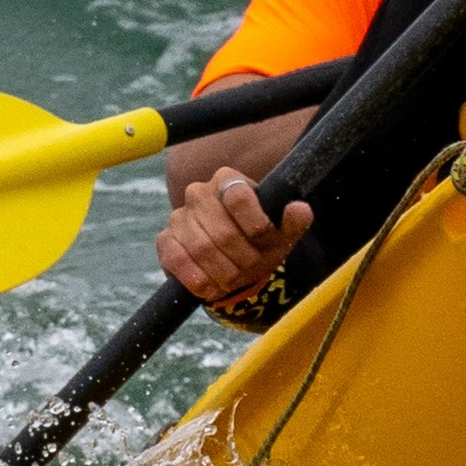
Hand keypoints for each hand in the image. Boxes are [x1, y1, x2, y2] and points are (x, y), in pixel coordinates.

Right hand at [155, 168, 313, 310]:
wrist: (233, 263)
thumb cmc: (259, 242)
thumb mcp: (281, 233)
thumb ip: (293, 221)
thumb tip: (300, 210)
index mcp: (228, 180)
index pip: (239, 197)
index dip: (256, 226)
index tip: (264, 240)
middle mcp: (199, 192)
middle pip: (223, 231)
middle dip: (243, 258)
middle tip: (252, 267)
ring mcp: (178, 216)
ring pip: (202, 249)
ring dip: (225, 273)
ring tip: (235, 277)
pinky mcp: (165, 241)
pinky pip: (178, 261)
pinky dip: (199, 279)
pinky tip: (212, 285)